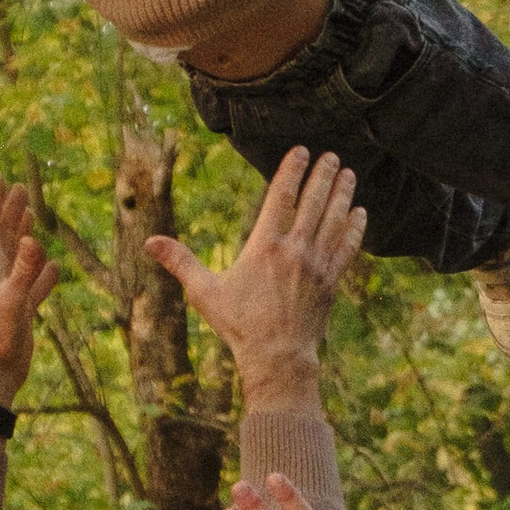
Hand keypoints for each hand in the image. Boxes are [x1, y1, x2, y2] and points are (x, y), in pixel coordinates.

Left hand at [0, 171, 62, 406]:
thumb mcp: (14, 304)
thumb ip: (24, 273)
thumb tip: (32, 239)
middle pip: (1, 236)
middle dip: (8, 211)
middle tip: (18, 188)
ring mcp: (7, 295)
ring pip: (14, 257)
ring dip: (21, 236)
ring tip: (29, 217)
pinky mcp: (19, 313)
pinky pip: (31, 286)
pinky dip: (41, 274)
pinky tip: (52, 268)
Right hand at [144, 148, 363, 406]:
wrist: (278, 358)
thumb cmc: (239, 325)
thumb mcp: (204, 292)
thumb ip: (180, 262)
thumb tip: (149, 242)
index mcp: (265, 247)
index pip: (281, 197)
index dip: (292, 170)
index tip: (301, 151)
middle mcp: (295, 250)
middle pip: (314, 202)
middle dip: (323, 176)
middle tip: (330, 155)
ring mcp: (317, 265)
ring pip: (334, 220)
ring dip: (342, 194)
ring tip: (348, 173)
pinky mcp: (332, 281)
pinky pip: (347, 247)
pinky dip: (354, 227)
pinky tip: (360, 212)